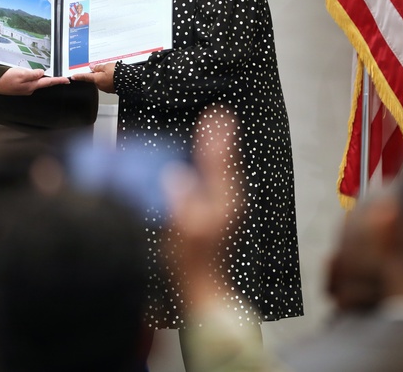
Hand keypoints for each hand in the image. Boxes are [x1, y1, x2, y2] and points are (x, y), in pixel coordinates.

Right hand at [0, 67, 70, 94]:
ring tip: (43, 72)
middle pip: (43, 82)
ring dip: (40, 77)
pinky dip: (33, 77)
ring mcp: (25, 89)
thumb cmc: (5, 79)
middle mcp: (30, 89)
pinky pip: (30, 81)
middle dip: (51, 78)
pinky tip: (31, 74)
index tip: (67, 80)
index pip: (48, 82)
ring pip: (36, 81)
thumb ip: (33, 74)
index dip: (58, 80)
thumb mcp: (21, 74)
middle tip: (59, 76)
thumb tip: (42, 73)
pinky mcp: (20, 87)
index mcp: (31, 86)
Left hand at [68, 62, 115, 92]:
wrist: (130, 80)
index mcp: (97, 79)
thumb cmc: (118, 74)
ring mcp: (106, 88)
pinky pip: (108, 83)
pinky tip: (116, 76)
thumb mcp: (107, 66)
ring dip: (106, 76)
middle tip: (106, 67)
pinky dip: (110, 79)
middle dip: (99, 73)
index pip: (85, 77)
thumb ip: (98, 67)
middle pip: (95, 78)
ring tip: (113, 72)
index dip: (78, 76)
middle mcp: (100, 85)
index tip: (73, 77)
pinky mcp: (111, 90)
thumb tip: (93, 67)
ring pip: (102, 80)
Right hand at [165, 105, 242, 298]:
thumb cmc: (192, 263)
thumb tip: (175, 173)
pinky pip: (215, 181)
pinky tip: (201, 161)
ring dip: (215, 148)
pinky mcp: (217, 214)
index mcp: (222, 199)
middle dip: (218, 137)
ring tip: (213, 128)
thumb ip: (180, 200)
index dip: (215, 137)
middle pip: (224, 161)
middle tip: (217, 113)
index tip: (215, 114)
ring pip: (221, 170)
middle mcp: (227, 199)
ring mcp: (224, 208)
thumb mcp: (183, 229)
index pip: (219, 160)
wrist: (203, 290)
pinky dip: (210, 165)